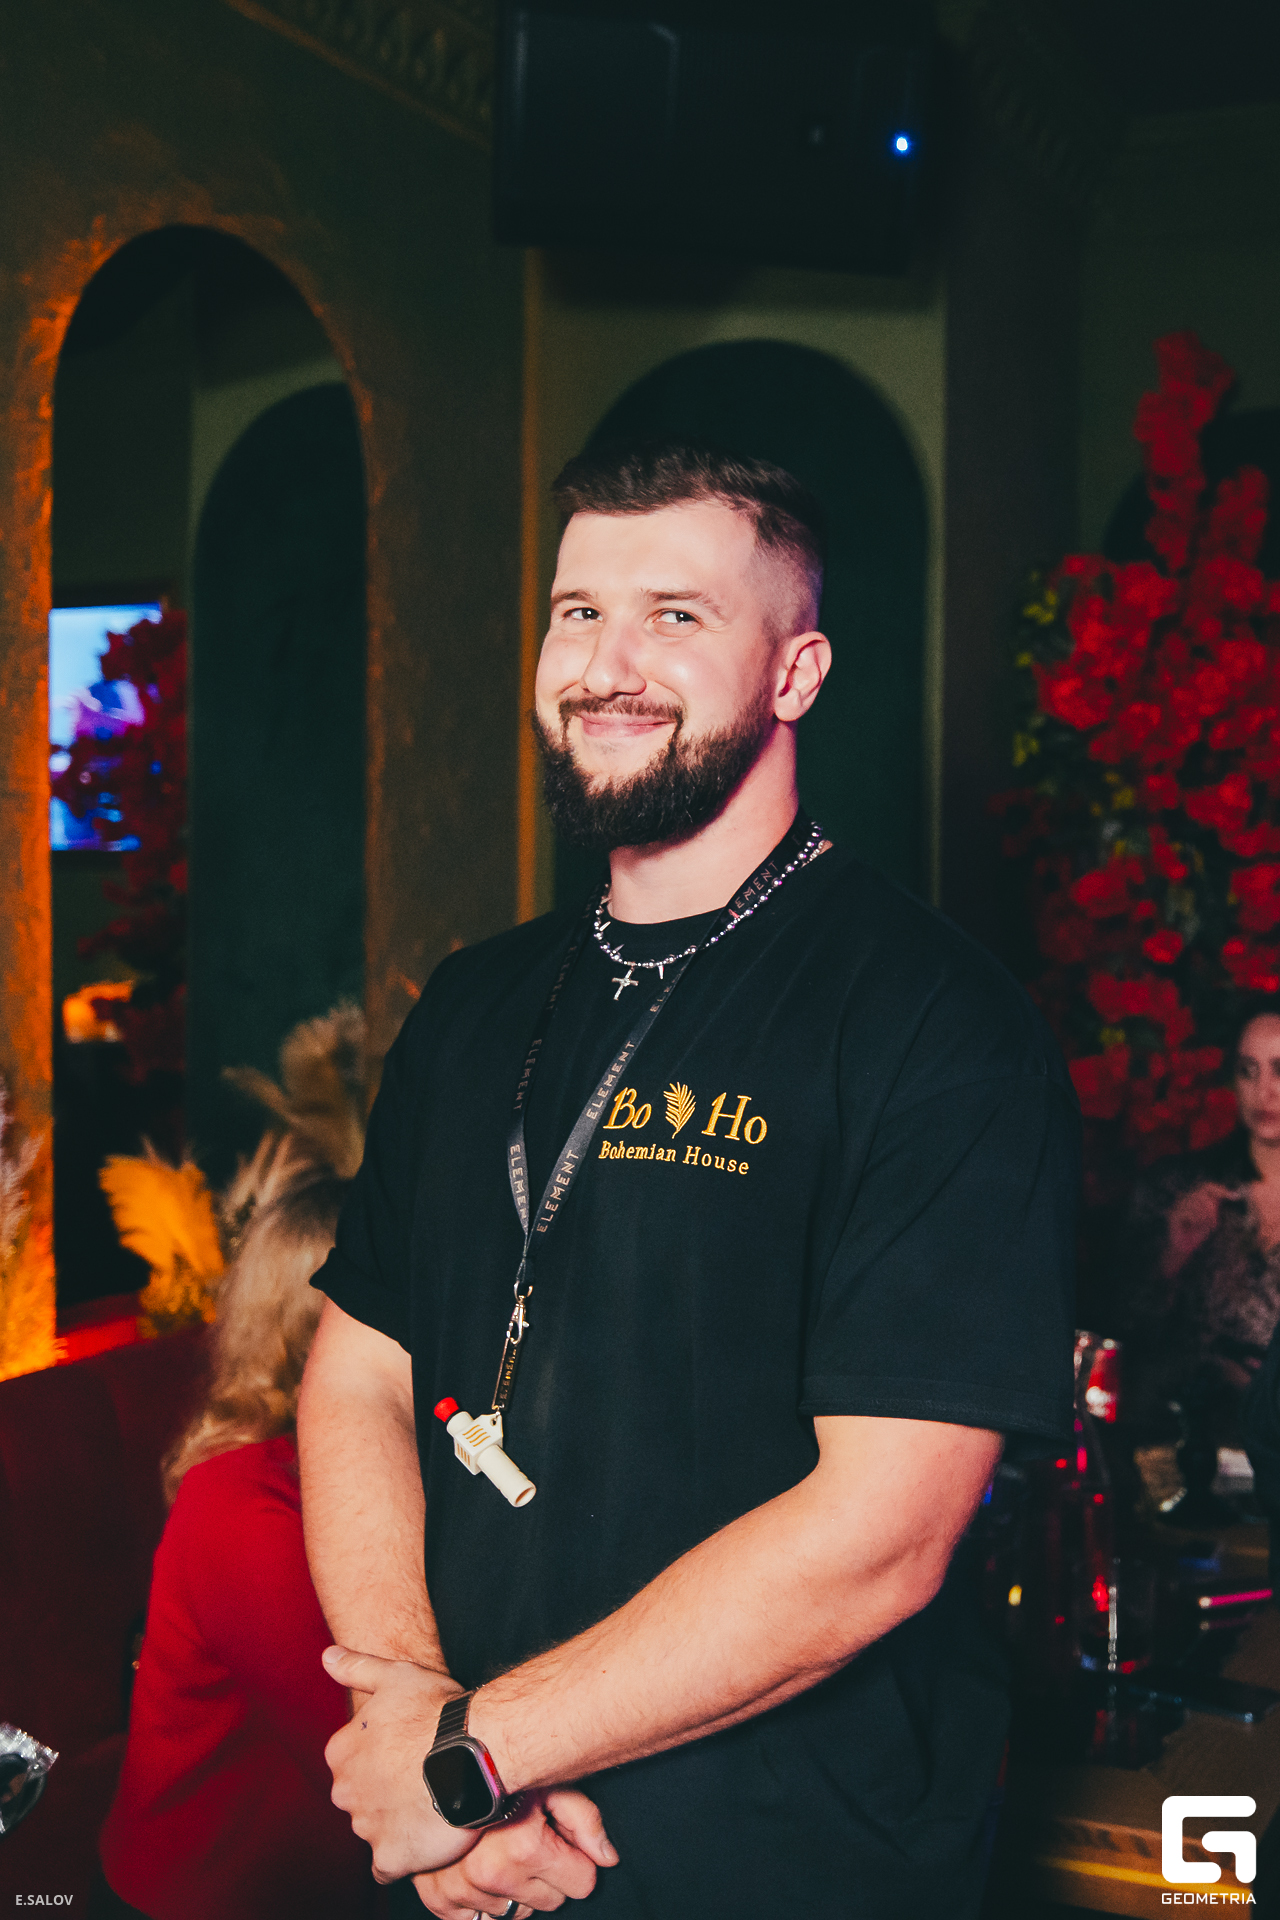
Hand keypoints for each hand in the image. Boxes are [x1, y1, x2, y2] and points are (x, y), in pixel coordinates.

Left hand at [322, 1646, 477, 1881]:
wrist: (472, 1749)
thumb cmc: (435, 1710)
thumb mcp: (394, 1676)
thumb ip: (356, 1667)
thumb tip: (327, 1656)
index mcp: (341, 1752)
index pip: (351, 1764)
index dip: (382, 1760)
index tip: (408, 1754)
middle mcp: (344, 1792)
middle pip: (360, 1798)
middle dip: (384, 1793)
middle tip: (420, 1780)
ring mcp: (365, 1827)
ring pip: (374, 1830)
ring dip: (396, 1822)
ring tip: (431, 1804)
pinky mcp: (390, 1857)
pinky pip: (387, 1867)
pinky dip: (401, 1858)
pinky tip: (423, 1839)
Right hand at [412, 1788, 618, 1916]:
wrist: (436, 1768)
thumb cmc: (498, 1770)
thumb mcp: (551, 1783)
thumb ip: (584, 1819)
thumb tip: (607, 1858)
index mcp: (525, 1847)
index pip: (582, 1883)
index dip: (574, 1860)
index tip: (558, 1841)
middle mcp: (493, 1874)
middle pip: (552, 1902)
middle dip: (545, 1875)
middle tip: (526, 1840)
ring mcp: (463, 1891)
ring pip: (515, 1912)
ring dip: (512, 1887)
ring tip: (499, 1848)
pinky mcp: (440, 1902)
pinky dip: (480, 1898)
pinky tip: (476, 1865)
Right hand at [1164, 1182, 1236, 1278]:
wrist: (1185, 1248)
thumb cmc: (1198, 1233)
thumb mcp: (1212, 1218)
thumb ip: (1217, 1206)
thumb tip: (1233, 1193)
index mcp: (1195, 1197)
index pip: (1207, 1186)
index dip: (1220, 1190)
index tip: (1234, 1197)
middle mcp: (1185, 1198)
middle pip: (1202, 1193)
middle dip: (1211, 1208)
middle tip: (1213, 1222)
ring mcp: (1178, 1206)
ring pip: (1195, 1202)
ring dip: (1204, 1215)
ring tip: (1205, 1225)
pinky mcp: (1174, 1215)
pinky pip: (1188, 1212)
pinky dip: (1196, 1219)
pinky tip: (1195, 1226)